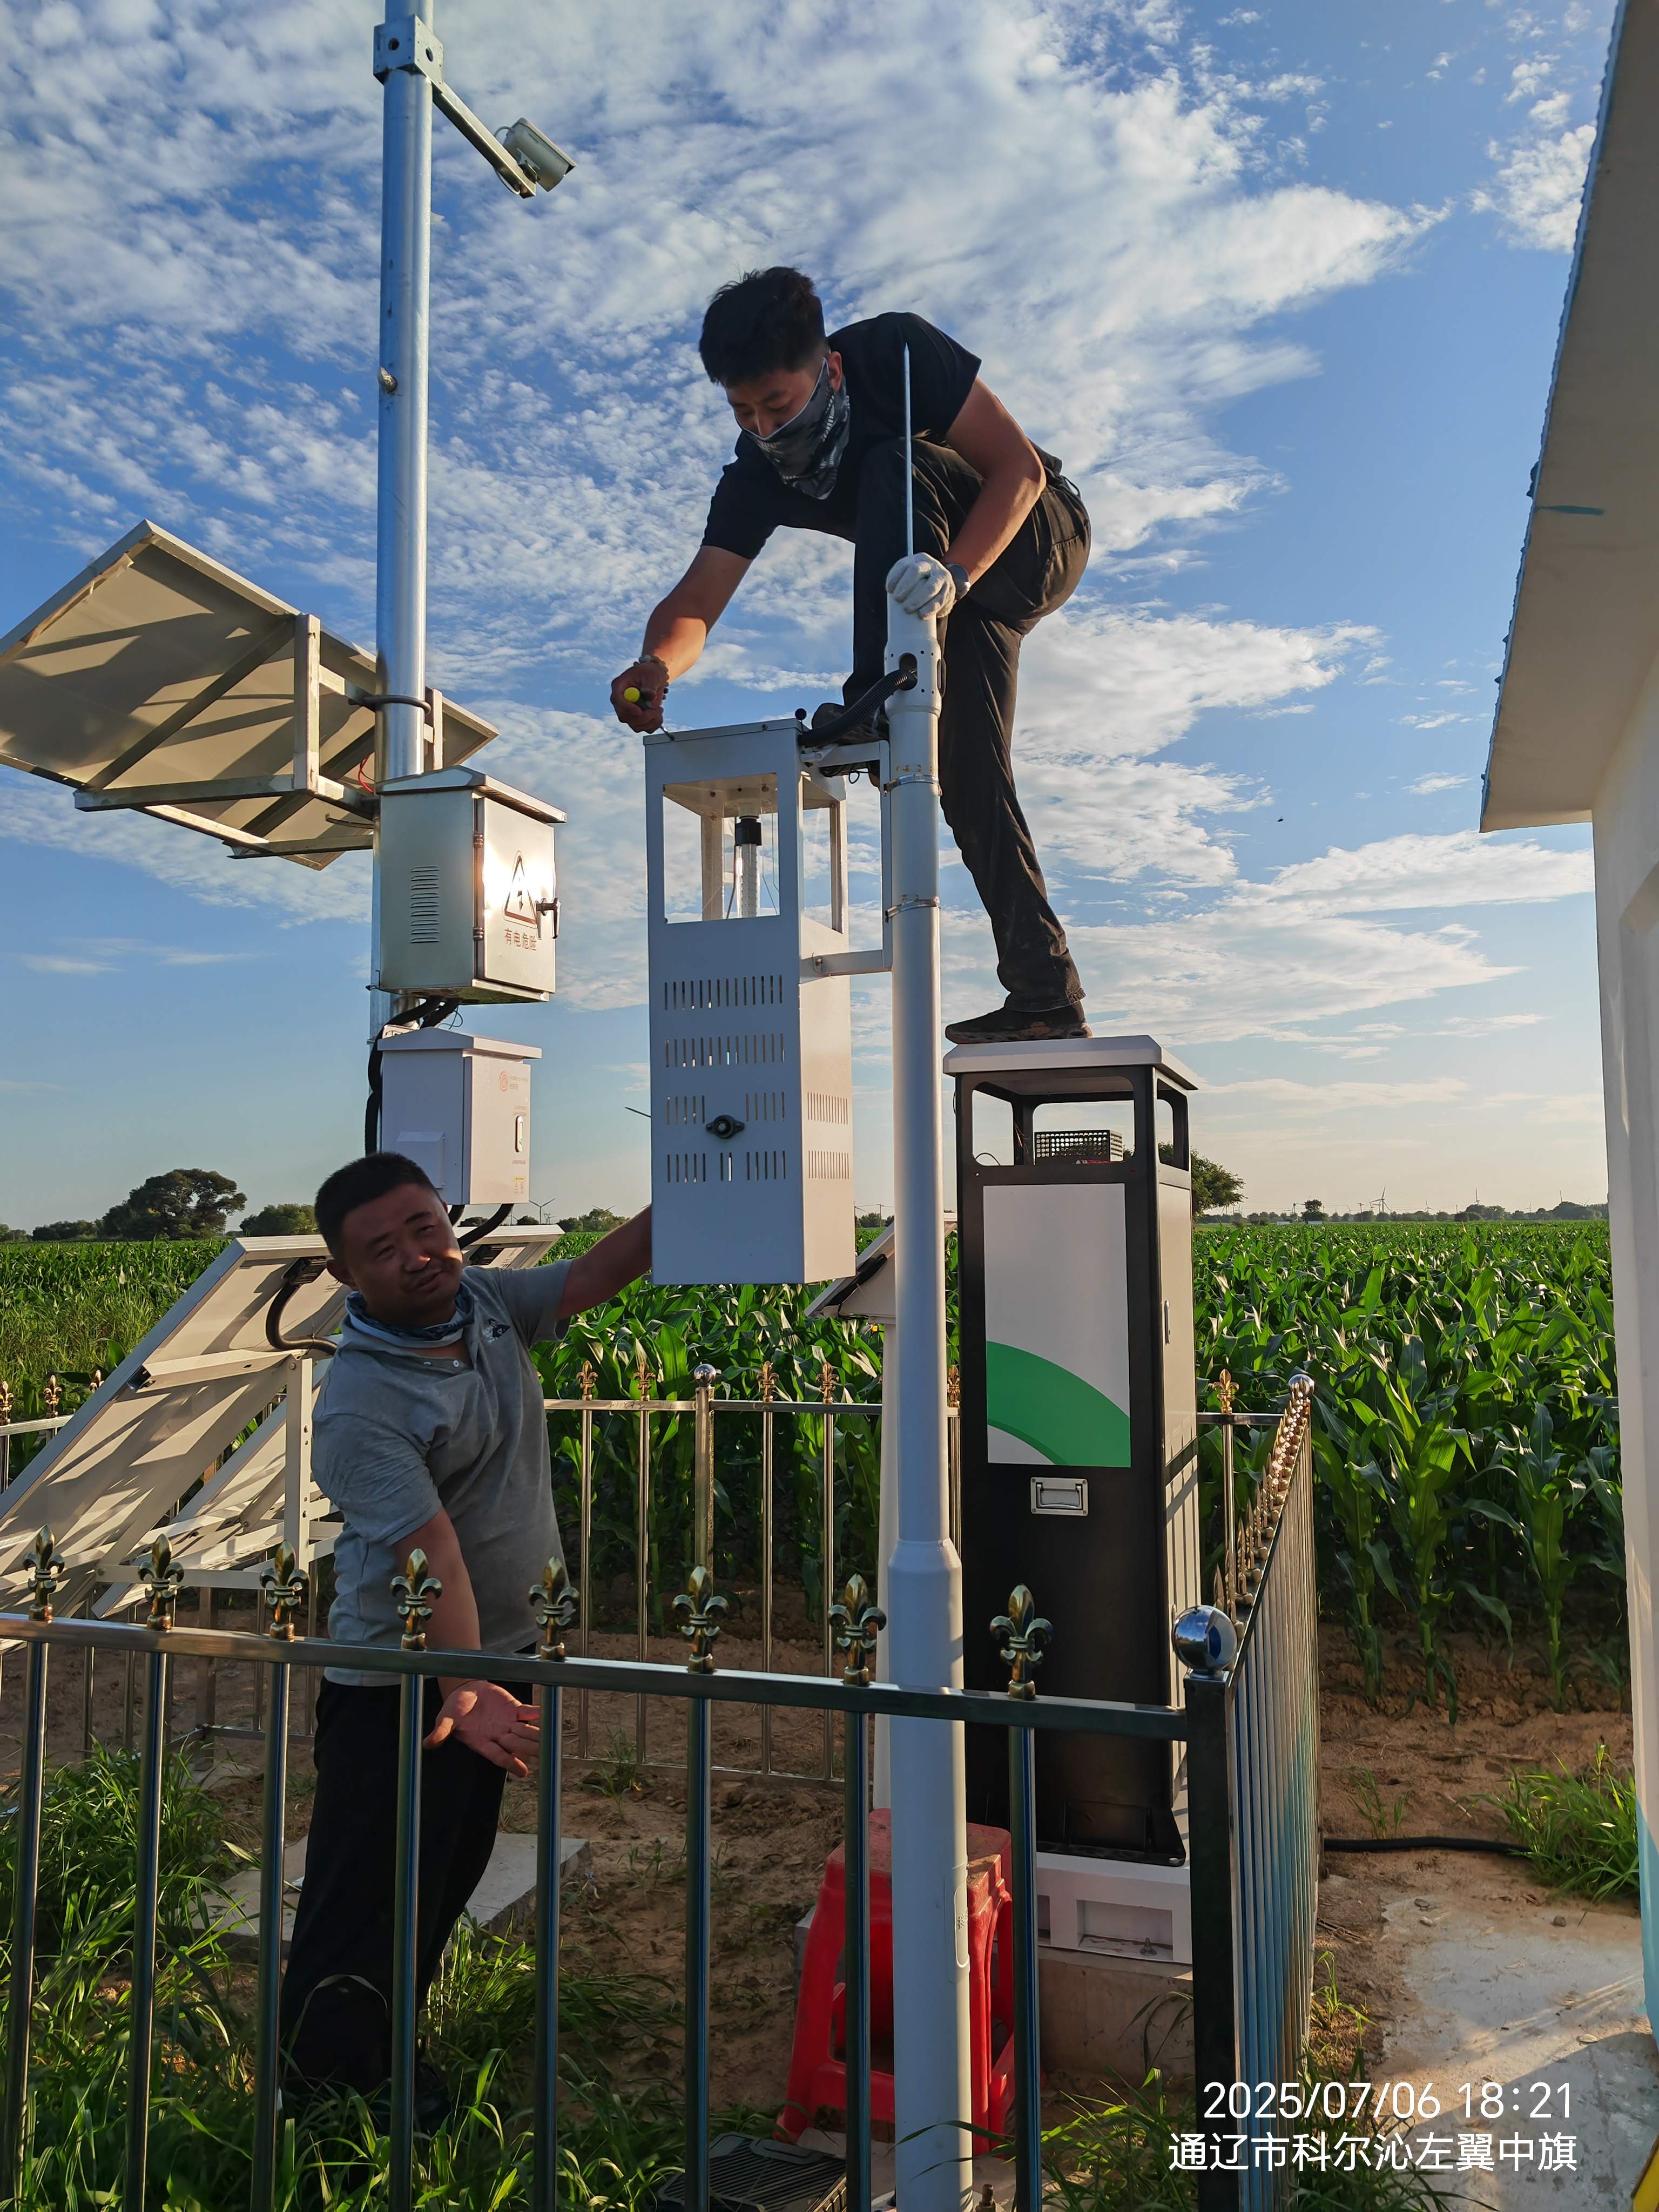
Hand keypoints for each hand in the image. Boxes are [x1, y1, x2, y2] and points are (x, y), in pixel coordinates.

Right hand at [425, 1680, 540, 1775]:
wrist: (465, 1690)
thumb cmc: (455, 1709)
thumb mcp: (446, 1719)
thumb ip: (441, 1732)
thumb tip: (427, 1743)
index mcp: (482, 1742)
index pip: (498, 1756)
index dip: (510, 1763)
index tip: (523, 1773)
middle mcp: (498, 1735)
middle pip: (515, 1744)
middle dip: (529, 1749)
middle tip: (544, 1754)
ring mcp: (507, 1722)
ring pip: (524, 1731)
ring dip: (536, 1735)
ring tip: (549, 1740)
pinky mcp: (513, 1709)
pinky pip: (527, 1712)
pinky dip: (536, 1712)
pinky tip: (545, 1713)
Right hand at [611, 658, 667, 732]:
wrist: (654, 678)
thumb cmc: (650, 673)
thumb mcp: (652, 675)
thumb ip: (649, 686)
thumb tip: (649, 696)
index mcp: (619, 686)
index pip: (617, 699)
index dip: (626, 707)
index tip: (639, 711)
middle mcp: (620, 701)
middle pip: (624, 716)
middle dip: (643, 717)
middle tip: (657, 710)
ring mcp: (627, 711)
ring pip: (634, 725)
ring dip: (650, 721)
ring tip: (659, 710)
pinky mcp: (635, 718)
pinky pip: (642, 728)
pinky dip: (653, 725)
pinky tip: (658, 715)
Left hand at [885, 552, 957, 619]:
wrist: (943, 583)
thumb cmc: (921, 581)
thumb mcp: (911, 576)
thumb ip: (900, 581)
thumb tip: (889, 592)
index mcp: (919, 559)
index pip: (904, 564)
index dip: (895, 576)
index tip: (889, 590)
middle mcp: (931, 565)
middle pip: (916, 571)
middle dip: (905, 585)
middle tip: (897, 599)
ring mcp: (942, 577)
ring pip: (930, 587)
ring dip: (917, 599)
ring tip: (907, 609)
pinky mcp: (949, 590)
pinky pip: (940, 599)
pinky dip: (930, 608)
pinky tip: (922, 615)